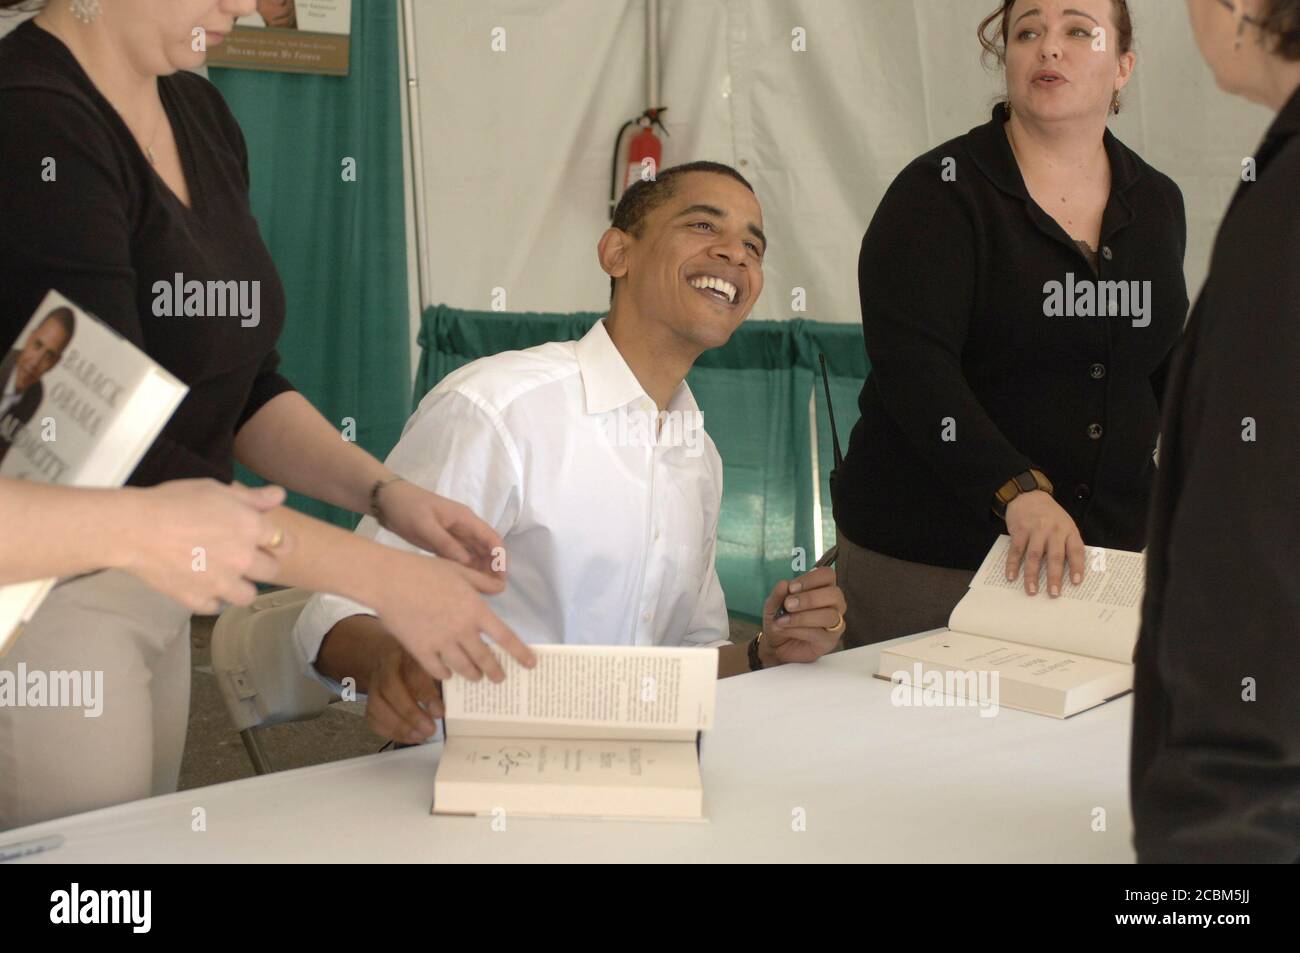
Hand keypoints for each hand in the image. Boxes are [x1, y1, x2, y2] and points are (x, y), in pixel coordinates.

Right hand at [120, 480, 290, 613]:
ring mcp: (222, 584)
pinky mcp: (199, 600)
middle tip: (241, 555)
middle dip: (261, 563)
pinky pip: (215, 606)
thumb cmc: (174, 501)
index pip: (287, 544)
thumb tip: (279, 496)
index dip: (278, 542)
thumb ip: (253, 497)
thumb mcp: (217, 490)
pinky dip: (210, 598)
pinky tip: (200, 584)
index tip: (268, 541)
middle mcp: (244, 559)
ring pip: (248, 595)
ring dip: (239, 586)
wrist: (134, 528)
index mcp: (252, 529)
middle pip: (272, 571)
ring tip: (223, 574)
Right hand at [364, 636, 443, 743]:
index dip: (425, 694)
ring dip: (400, 726)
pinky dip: (391, 731)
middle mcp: (385, 666)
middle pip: (390, 689)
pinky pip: (373, 718)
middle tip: (431, 730)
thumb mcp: (433, 658)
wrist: (392, 656)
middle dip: (410, 713)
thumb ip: (445, 673)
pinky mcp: (370, 699)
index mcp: (405, 652)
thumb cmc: (421, 661)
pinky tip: (411, 737)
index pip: (412, 671)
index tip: (440, 712)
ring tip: (421, 736)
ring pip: (377, 706)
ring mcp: (374, 683)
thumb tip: (465, 694)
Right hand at [371, 549, 534, 681]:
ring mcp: (441, 643)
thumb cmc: (425, 571)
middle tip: (500, 678)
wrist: (389, 580)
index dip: (520, 653)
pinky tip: (448, 674)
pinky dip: (446, 675)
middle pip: (485, 660)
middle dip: (495, 672)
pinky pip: (438, 671)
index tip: (531, 664)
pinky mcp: (420, 651)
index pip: (505, 637)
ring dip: (474, 675)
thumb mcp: (460, 571)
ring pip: (464, 669)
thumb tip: (501, 589)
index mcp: (475, 610)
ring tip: (477, 676)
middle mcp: (462, 630)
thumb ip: (483, 583)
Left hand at [377, 478, 505, 578]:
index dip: (500, 558)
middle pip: (486, 548)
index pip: (491, 539)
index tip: (501, 578)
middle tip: (494, 590)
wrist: (386, 500)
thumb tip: (468, 563)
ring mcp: (454, 534)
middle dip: (494, 567)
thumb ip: (446, 544)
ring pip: (475, 553)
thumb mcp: (425, 526)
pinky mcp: (443, 541)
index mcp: (465, 519)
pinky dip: (467, 568)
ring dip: (481, 569)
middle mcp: (464, 527)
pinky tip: (466, 582)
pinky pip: (461, 556)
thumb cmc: (407, 508)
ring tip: (483, 590)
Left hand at [759, 566, 844, 664]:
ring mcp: (835, 622)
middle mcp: (834, 603)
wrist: (776, 644)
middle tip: (788, 604)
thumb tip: (784, 584)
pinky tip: (785, 629)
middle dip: (809, 599)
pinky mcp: (830, 640)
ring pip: (828, 615)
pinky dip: (798, 630)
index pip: (827, 575)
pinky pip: (819, 633)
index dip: (811, 579)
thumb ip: (778, 594)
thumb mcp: (773, 605)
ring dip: (802, 617)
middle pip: (834, 594)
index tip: (792, 588)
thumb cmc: (780, 618)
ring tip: (782, 620)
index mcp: (823, 587)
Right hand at [1004, 489, 1085, 596]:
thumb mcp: (1065, 525)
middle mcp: (1054, 530)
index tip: (1076, 582)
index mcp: (1068, 530)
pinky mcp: (1019, 530)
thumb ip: (1067, 544)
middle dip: (1054, 577)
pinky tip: (1011, 576)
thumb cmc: (1049, 516)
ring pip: (1034, 556)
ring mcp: (1036, 529)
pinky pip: (1016, 550)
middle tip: (1054, 594)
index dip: (1077, 567)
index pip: (1076, 550)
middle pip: (1055, 556)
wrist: (1028, 496)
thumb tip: (1069, 572)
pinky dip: (1012, 564)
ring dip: (1032, 575)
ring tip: (1032, 591)